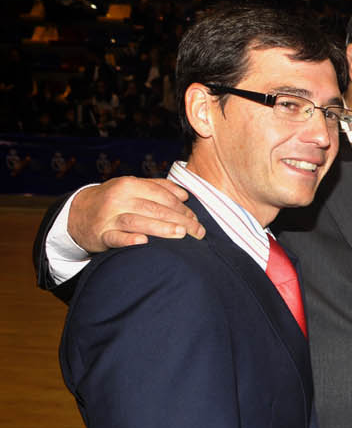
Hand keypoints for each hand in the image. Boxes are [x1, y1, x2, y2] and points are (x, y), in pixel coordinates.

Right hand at [68, 177, 203, 251]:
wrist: (78, 213)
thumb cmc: (114, 201)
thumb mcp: (131, 187)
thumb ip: (158, 188)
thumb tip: (185, 195)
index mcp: (129, 185)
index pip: (161, 196)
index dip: (182, 208)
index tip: (197, 220)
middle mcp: (118, 199)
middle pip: (154, 209)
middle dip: (179, 220)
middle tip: (198, 232)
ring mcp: (108, 217)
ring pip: (137, 221)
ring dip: (160, 228)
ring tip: (181, 234)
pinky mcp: (100, 234)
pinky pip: (115, 237)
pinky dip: (129, 240)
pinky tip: (143, 242)